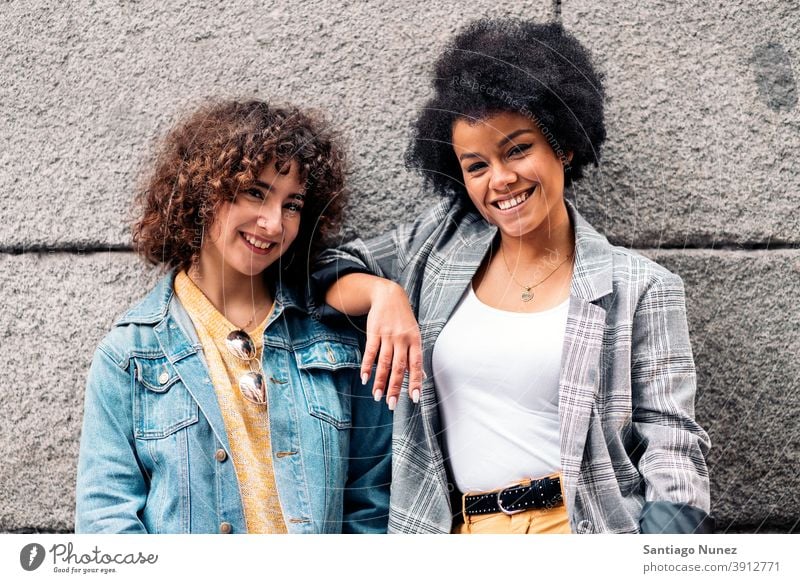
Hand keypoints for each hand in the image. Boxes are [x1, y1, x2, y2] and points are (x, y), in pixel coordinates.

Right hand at [362, 280, 422, 409]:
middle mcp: (402, 339)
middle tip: (391, 405)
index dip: (416, 382)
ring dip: (380, 381)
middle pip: (399, 367)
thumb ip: (415, 356)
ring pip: (384, 363)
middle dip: (395, 388)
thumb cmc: (404, 319)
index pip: (416, 365)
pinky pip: (370, 352)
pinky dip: (367, 366)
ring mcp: (388, 335)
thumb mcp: (414, 335)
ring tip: (376, 397)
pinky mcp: (374, 332)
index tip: (414, 399)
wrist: (389, 295)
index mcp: (415, 341)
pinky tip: (365, 378)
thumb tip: (422, 376)